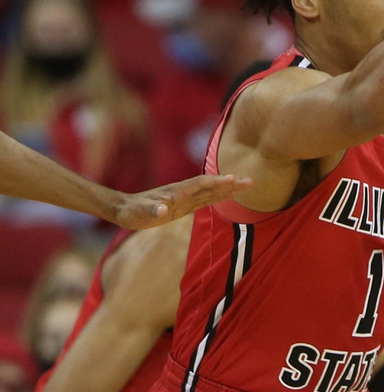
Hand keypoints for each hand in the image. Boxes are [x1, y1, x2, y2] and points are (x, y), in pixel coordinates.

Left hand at [111, 174, 251, 228]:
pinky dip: (219, 196)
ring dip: (228, 188)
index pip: (200, 185)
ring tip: (246, 185)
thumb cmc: (131, 211)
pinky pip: (206, 200)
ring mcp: (185, 199)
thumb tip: (161, 210)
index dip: (216, 182)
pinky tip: (228, 195)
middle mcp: (184, 193)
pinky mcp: (184, 205)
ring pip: (211, 192)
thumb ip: (151, 210)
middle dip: (230, 184)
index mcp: (176, 192)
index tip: (232, 179)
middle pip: (211, 186)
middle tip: (250, 181)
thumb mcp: (139, 212)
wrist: (124, 209)